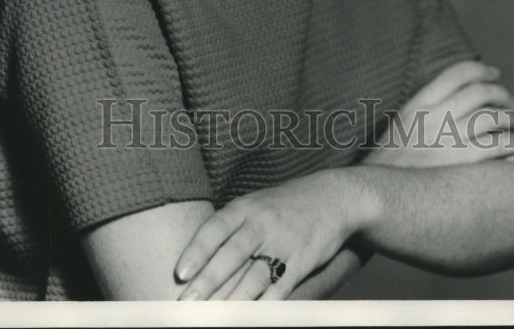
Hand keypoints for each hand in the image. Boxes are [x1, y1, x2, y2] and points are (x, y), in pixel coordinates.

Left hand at [175, 169, 370, 299]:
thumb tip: (198, 252)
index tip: (180, 273)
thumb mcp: (256, 203)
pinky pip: (281, 288)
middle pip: (231, 255)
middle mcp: (262, 223)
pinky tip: (251, 317)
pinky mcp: (302, 260)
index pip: (215, 228)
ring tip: (215, 317)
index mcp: (246, 207)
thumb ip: (231, 225)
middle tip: (188, 304)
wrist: (333, 197)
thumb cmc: (286, 204)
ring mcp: (283, 242)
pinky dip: (265, 306)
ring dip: (233, 301)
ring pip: (254, 276)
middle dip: (208, 282)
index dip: (196, 250)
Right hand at [362, 59, 513, 168]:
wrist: (373, 193)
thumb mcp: (399, 126)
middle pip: (479, 92)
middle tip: (513, 102)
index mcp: (417, 104)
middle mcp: (432, 117)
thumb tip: (452, 99)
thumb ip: (423, 110)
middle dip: (502, 94)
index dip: (481, 70)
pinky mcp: (457, 162)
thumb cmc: (388, 164)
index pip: (456, 73)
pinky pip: (495, 146)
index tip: (495, 73)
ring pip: (491, 117)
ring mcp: (444, 139)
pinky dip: (513, 141)